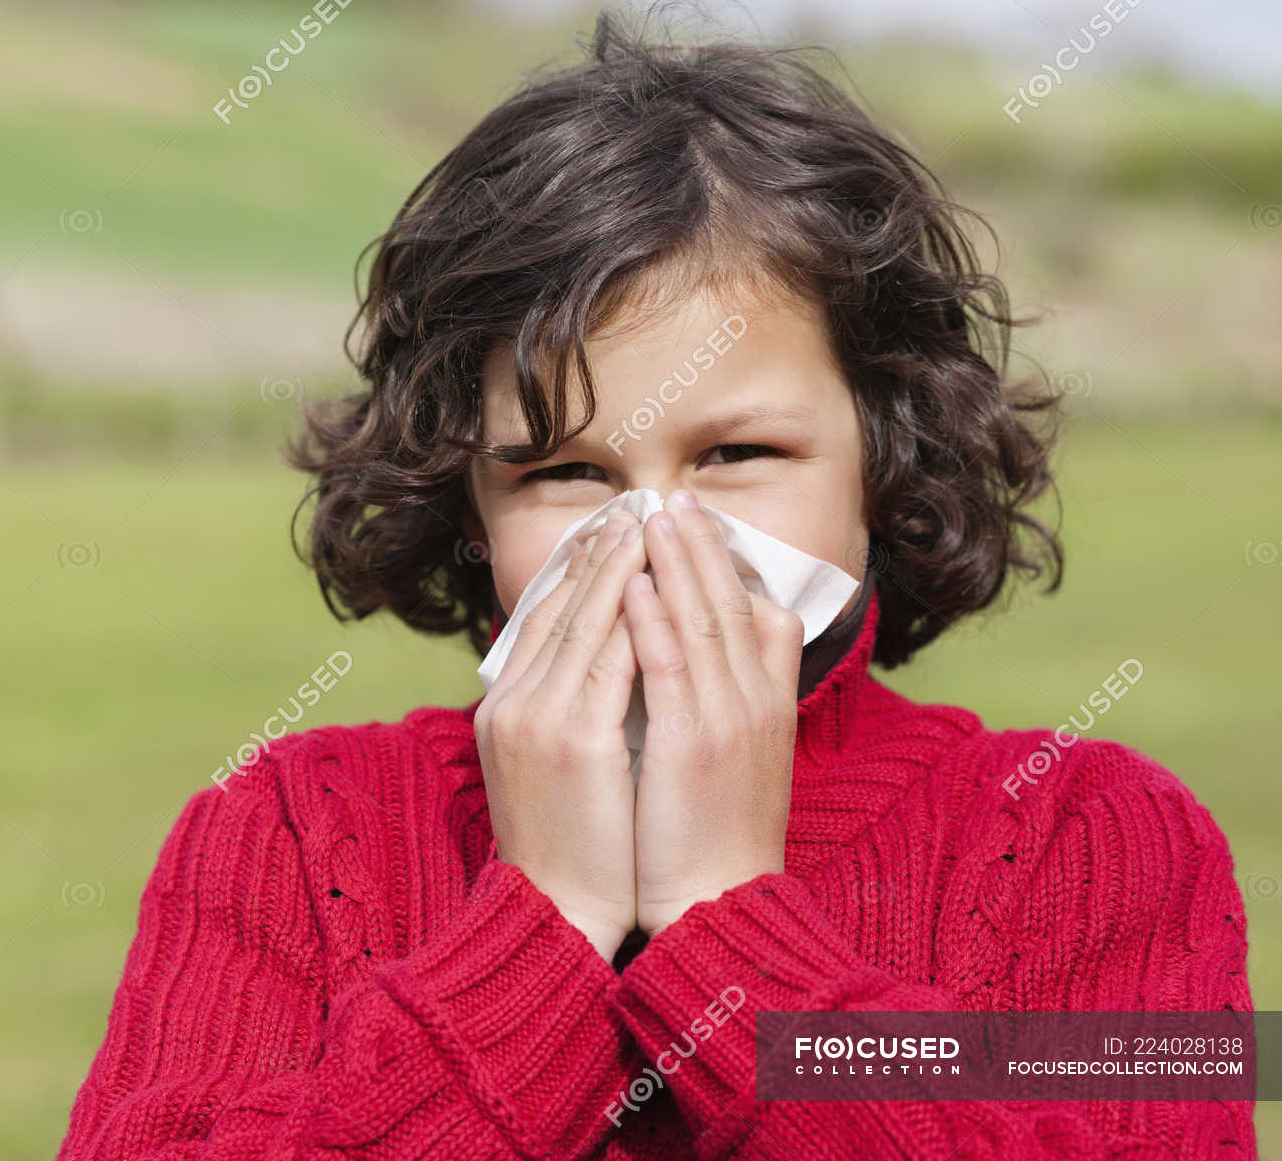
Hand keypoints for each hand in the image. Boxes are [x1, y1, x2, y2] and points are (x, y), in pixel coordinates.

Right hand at [474, 511, 647, 962]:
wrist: (556, 913)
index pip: (540, 618)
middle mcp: (513, 704)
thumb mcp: (546, 767)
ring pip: (583, 621)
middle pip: (558, 606)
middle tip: (634, 507)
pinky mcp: (574, 739)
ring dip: (619, 567)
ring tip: (650, 525)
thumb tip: (596, 662)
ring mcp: (539, 718)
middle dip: (600, 553)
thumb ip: (563, 709)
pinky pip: (609, 659)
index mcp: (504, 708)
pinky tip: (657, 584)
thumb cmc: (567, 849)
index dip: (576, 570)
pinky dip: (632, 616)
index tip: (608, 531)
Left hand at [623, 490, 804, 937]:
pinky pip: (669, 668)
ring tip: (651, 516)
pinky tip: (632, 584)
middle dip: (700, 546)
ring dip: (675, 563)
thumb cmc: (717, 837)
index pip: (758, 613)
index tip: (700, 522)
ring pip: (701, 622)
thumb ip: (736, 699)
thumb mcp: (743, 758)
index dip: (728, 562)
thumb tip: (719, 652)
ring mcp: (724, 722)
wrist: (720, 906)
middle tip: (674, 496)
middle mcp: (755, 704)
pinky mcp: (689, 746)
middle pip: (729, 603)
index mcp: (770, 706)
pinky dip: (653, 620)